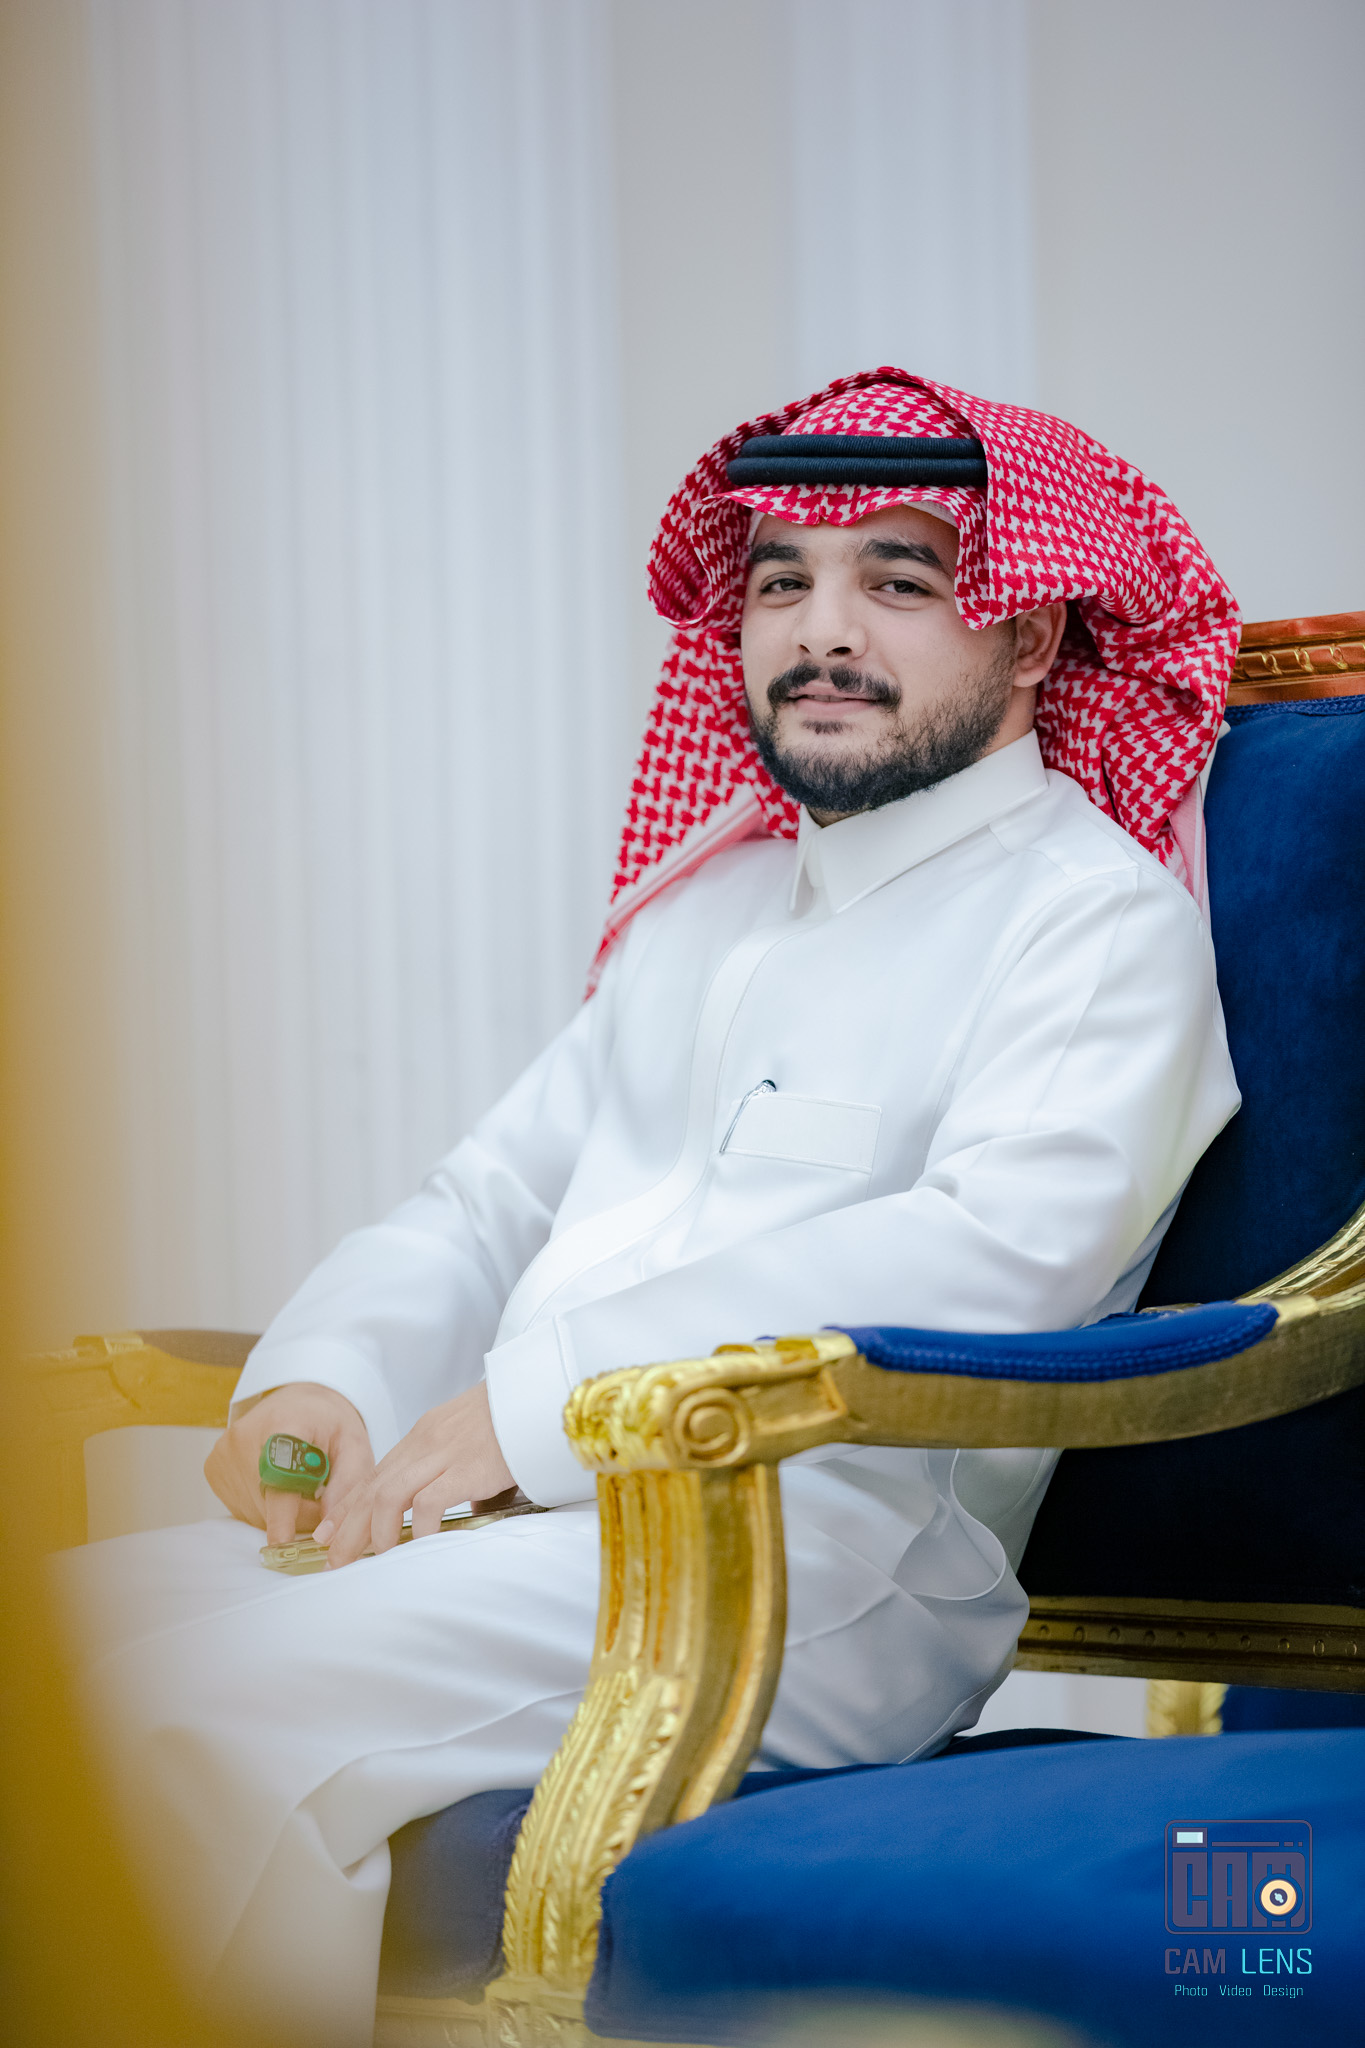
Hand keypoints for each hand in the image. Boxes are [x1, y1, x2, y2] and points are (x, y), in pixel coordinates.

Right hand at [204, 1382, 373, 1545]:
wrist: (296, 1402)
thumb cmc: (327, 1424)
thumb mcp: (354, 1445)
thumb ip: (348, 1484)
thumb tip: (327, 1529)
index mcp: (284, 1423)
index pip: (280, 1475)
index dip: (283, 1514)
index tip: (283, 1542)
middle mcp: (244, 1437)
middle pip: (271, 1502)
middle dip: (302, 1514)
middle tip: (320, 1495)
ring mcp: (223, 1453)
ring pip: (257, 1512)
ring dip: (283, 1515)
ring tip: (300, 1486)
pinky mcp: (213, 1468)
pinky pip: (243, 1508)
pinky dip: (265, 1509)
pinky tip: (277, 1485)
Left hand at [314, 1381, 514, 1567]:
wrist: (538, 1394)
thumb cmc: (513, 1418)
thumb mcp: (471, 1440)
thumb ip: (456, 1474)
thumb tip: (459, 1513)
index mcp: (424, 1435)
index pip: (375, 1474)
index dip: (348, 1505)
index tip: (329, 1530)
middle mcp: (425, 1443)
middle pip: (373, 1488)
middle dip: (348, 1526)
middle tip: (333, 1558)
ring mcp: (444, 1454)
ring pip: (389, 1495)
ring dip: (374, 1531)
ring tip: (372, 1557)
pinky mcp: (467, 1468)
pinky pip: (429, 1503)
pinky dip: (417, 1528)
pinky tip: (416, 1546)